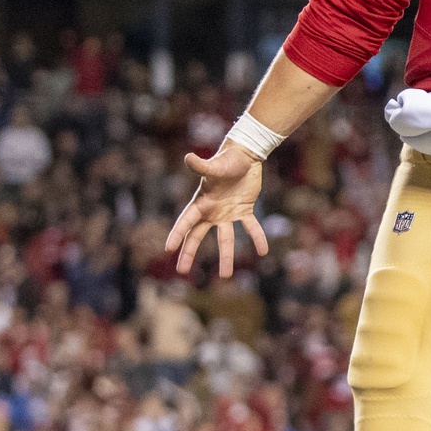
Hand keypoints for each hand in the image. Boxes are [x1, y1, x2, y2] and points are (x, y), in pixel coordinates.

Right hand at [165, 142, 269, 279]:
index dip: (177, 234)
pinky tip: (263, 251)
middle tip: (181, 271)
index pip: (186, 221)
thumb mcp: (214, 166)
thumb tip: (188, 157)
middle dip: (189, 253)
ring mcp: (228, 213)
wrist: (244, 155)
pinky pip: (251, 227)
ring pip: (225, 239)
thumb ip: (202, 166)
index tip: (167, 249)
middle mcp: (212, 211)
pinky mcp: (244, 210)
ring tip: (226, 275)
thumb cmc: (227, 159)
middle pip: (197, 236)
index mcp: (201, 202)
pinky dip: (258, 238)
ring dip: (226, 256)